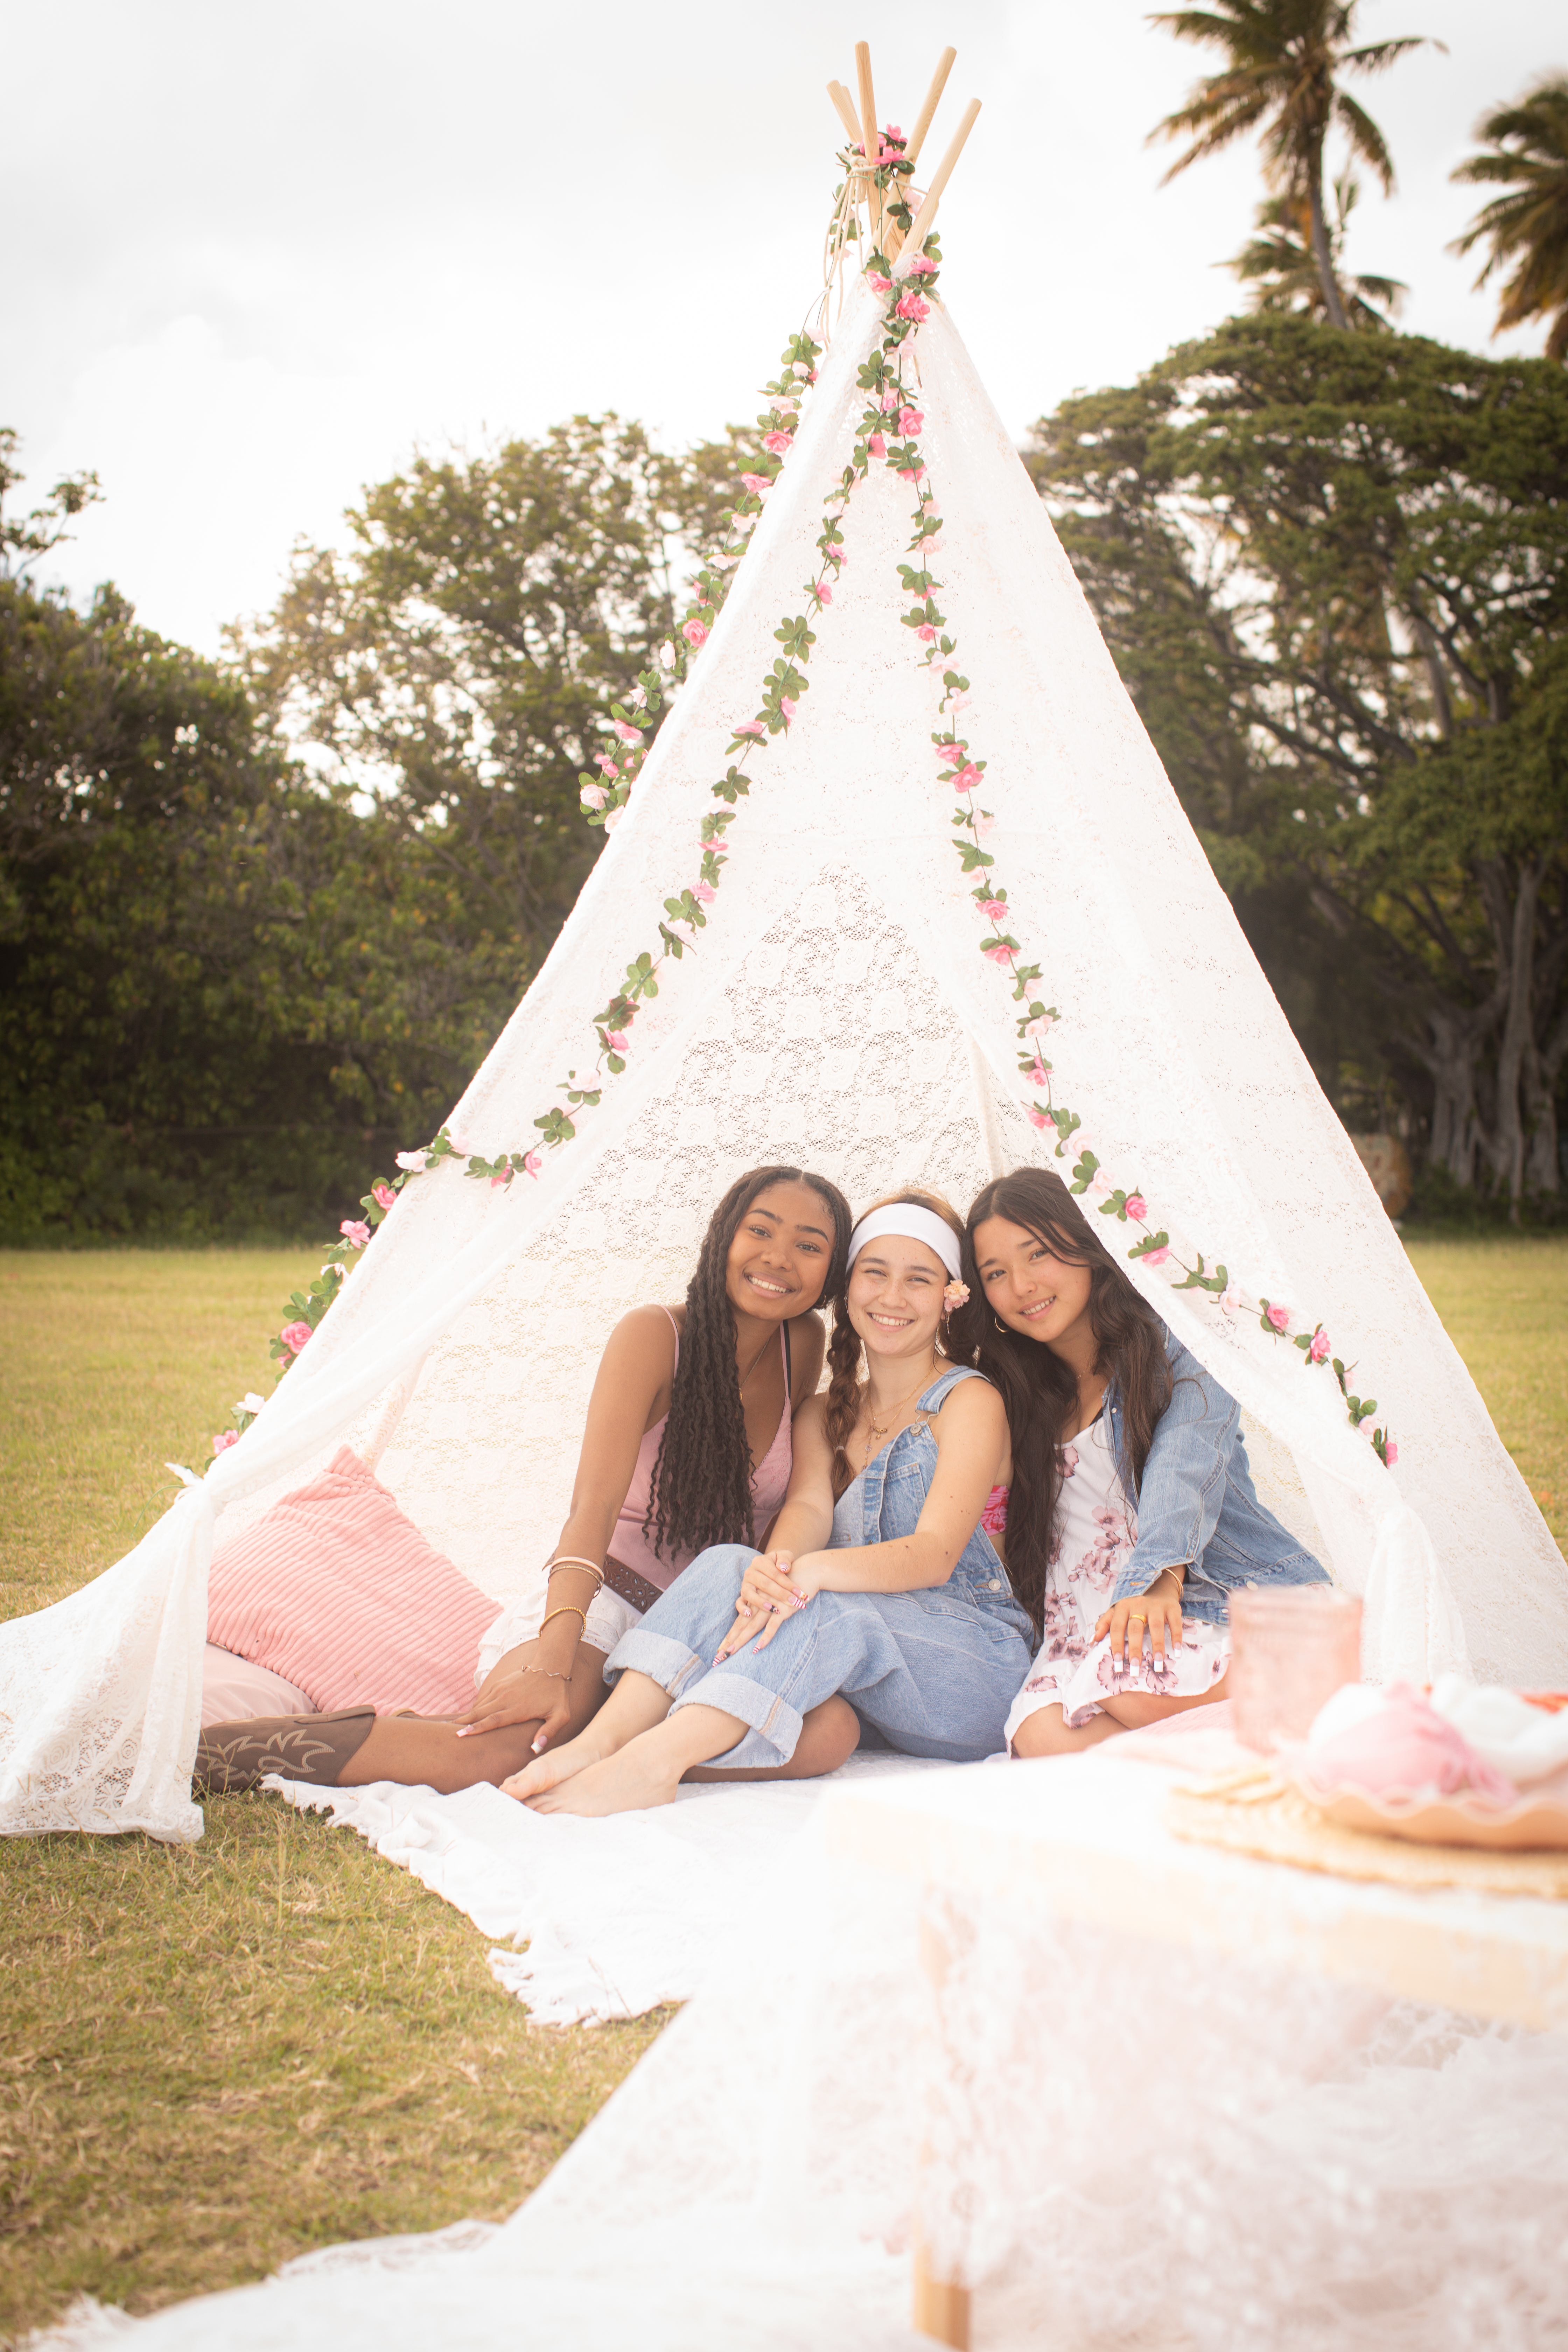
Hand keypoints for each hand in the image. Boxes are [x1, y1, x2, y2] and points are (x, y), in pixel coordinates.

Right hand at [457, 1660, 572, 1748]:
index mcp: (518, 1708)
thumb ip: (548, 1733)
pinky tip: (468, 1718)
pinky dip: (475, 1709)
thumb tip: (534, 1750)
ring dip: (466, 1716)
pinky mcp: (499, 1684)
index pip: (492, 1720)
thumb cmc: (556, 1695)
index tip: (460, 1735)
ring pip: (479, 1706)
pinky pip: (483, 1699)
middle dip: (463, 1723)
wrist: (551, 1666)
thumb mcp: (560, 1715)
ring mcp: (501, 1690)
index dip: (476, 1729)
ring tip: (451, 1727)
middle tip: (445, 1734)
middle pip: (479, 1713)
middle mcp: (505, 1698)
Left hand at [715, 1550, 813, 1661]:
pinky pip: (772, 1625)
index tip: (720, 1649)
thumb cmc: (792, 1582)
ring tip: (729, 1653)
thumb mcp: (777, 1592)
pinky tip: (757, 1648)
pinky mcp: (783, 1609)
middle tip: (718, 1657)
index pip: (741, 1620)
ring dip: (742, 1640)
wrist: (808, 1571)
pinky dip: (765, 1637)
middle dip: (730, 1640)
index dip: (731, 1634)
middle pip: (742, 1624)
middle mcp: (759, 1602)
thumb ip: (768, 1604)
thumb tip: (756, 1615)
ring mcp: (770, 1605)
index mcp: (757, 1600)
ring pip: (753, 1626)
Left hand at [1095, 1570, 1183, 1666]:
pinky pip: (1175, 1622)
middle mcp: (1138, 1604)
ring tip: (1157, 1661)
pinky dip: (1176, 1636)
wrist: (1157, 1583)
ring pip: (1155, 1625)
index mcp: (1123, 1607)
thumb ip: (1105, 1623)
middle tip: (1135, 1667)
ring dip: (1157, 1644)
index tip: (1117, 1662)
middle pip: (1135, 1628)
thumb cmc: (1134, 1603)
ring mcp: (1156, 1605)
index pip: (1117, 1627)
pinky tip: (1177, 1650)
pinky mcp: (1172, 1607)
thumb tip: (1092, 1640)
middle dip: (1135, 1648)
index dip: (1116, 1644)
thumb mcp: (1118, 1609)